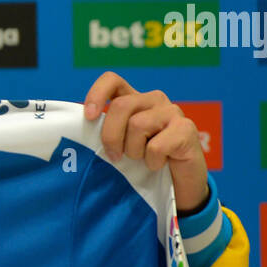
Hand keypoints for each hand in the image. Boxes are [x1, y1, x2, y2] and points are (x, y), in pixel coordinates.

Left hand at [82, 72, 208, 213]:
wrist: (179, 185)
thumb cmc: (144, 165)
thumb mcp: (120, 146)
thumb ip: (106, 133)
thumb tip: (80, 130)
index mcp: (134, 101)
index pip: (112, 80)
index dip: (97, 94)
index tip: (89, 117)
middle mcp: (154, 100)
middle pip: (121, 106)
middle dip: (111, 136)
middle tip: (114, 156)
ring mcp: (172, 112)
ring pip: (138, 125)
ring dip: (134, 151)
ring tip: (143, 160)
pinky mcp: (186, 130)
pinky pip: (156, 146)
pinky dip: (152, 162)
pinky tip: (160, 164)